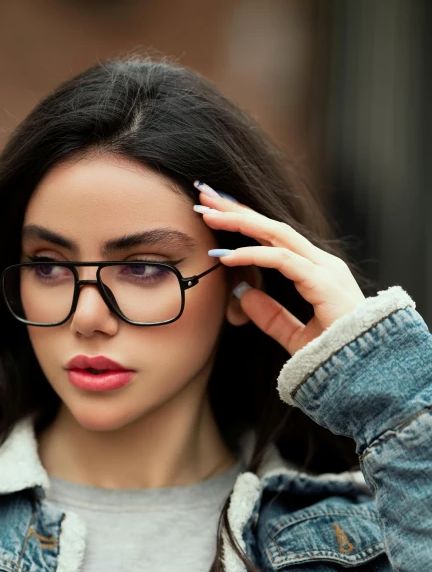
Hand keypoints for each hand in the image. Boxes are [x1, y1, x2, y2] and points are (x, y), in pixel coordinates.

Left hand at [193, 184, 366, 356]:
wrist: (366, 374)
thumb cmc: (337, 357)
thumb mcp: (295, 337)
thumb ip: (271, 316)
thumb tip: (243, 293)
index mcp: (317, 273)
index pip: (275, 238)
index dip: (245, 223)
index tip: (215, 214)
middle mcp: (322, 264)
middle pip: (273, 227)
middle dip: (237, 211)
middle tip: (205, 197)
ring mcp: (325, 271)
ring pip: (277, 234)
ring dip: (240, 223)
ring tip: (209, 215)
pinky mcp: (324, 283)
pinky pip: (282, 260)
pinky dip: (253, 255)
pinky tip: (227, 256)